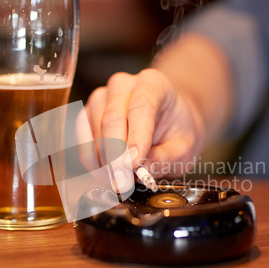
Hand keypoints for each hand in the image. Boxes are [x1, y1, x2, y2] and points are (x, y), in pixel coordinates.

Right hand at [82, 68, 205, 181]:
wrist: (169, 120)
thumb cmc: (177, 130)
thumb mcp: (184, 147)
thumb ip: (165, 158)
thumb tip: (140, 170)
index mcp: (153, 83)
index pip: (140, 107)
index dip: (135, 138)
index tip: (133, 165)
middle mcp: (122, 85)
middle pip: (112, 118)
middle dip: (115, 156)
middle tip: (122, 183)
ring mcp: (101, 98)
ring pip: (95, 132)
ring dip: (104, 163)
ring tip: (119, 184)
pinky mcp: (88, 115)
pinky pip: (84, 141)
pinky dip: (93, 163)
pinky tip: (107, 176)